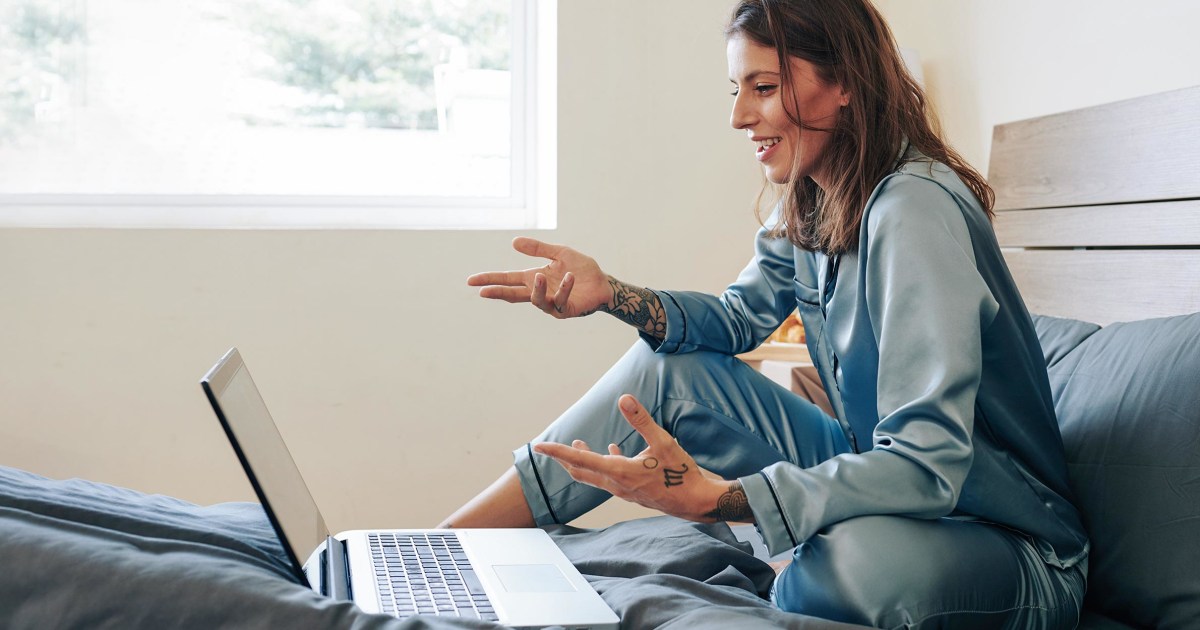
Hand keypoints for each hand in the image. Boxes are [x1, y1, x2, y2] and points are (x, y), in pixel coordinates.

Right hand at [467, 237, 612, 318]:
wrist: (603, 283)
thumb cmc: (582, 270)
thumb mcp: (559, 253)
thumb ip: (538, 249)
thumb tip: (513, 242)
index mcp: (535, 278)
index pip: (508, 279)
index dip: (491, 280)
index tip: (472, 281)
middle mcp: (540, 292)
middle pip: (513, 294)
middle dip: (497, 292)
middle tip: (482, 291)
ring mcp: (551, 303)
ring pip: (536, 300)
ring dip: (536, 289)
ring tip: (539, 275)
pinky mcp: (566, 309)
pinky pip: (560, 300)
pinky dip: (564, 289)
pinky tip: (569, 277)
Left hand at [533, 394, 731, 522]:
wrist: (696, 502)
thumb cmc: (681, 474)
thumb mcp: (664, 442)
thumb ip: (641, 420)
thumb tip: (623, 399)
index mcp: (619, 472)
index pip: (580, 460)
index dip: (557, 452)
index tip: (539, 447)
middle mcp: (617, 485)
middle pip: (581, 472)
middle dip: (564, 459)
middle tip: (548, 448)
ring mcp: (625, 491)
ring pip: (594, 476)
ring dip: (583, 462)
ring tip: (578, 446)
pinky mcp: (634, 492)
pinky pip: (610, 479)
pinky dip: (605, 465)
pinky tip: (614, 452)